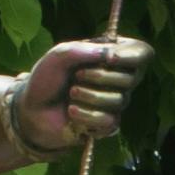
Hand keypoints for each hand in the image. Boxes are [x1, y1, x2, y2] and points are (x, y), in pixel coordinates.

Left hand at [19, 33, 147, 157]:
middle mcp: (119, 79)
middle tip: (77, 76)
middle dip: (99, 76)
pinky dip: (86, 115)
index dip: (130, 55)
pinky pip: (109, 121)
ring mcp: (115, 102)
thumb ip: (83, 49)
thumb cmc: (47, 78)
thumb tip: (109, 54)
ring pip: (119, 100)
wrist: (32, 108)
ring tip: (71, 94)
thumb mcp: (59, 55)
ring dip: (88, 96)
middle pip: (131, 78)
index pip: (141, 52)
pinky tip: (72, 111)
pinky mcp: (108, 124)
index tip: (108, 58)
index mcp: (110, 56)